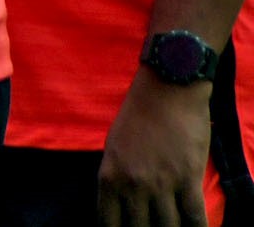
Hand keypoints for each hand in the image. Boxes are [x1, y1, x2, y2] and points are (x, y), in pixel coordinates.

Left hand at [97, 70, 210, 226]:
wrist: (166, 90)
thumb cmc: (137, 114)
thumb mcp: (113, 147)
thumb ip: (117, 176)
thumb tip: (122, 202)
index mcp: (109, 176)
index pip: (109, 222)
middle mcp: (132, 185)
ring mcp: (161, 184)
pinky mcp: (188, 179)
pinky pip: (195, 216)